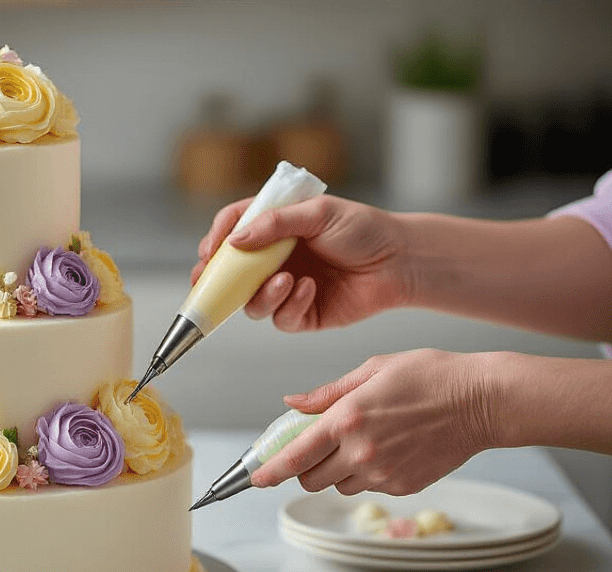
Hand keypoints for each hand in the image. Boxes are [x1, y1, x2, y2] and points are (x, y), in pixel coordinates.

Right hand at [192, 195, 414, 331]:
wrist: (400, 261)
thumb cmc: (363, 229)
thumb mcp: (318, 213)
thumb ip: (275, 223)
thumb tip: (234, 241)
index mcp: (274, 228)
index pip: (232, 230)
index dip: (216, 239)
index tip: (211, 250)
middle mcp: (274, 259)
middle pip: (229, 273)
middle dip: (216, 281)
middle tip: (212, 282)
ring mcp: (285, 288)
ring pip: (250, 302)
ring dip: (260, 294)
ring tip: (284, 280)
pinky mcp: (301, 313)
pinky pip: (281, 319)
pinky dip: (291, 305)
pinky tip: (310, 290)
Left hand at [250, 349, 500, 495]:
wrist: (483, 401)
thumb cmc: (431, 376)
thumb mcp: (373, 370)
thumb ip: (327, 393)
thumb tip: (291, 403)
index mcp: (347, 419)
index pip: (295, 456)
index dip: (269, 471)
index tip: (255, 478)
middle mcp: (361, 452)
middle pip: (310, 479)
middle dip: (305, 467)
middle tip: (316, 446)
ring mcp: (383, 473)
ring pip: (338, 486)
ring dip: (336, 471)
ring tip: (361, 441)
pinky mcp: (403, 486)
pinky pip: (369, 487)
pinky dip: (366, 474)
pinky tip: (387, 449)